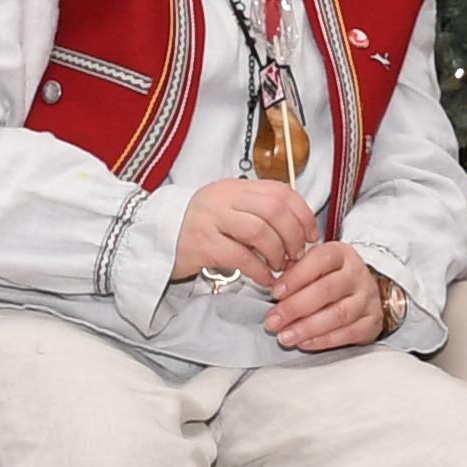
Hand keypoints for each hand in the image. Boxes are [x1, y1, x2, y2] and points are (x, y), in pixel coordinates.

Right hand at [173, 177, 316, 286]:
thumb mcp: (229, 210)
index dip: (302, 214)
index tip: (311, 236)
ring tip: (280, 267)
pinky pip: (241, 257)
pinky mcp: (201, 244)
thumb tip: (299, 228)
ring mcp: (210, 219)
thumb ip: (257, 212)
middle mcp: (223, 198)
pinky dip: (260, 271)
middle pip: (274, 210)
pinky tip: (265, 279)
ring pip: (260, 232)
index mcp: (235, 187)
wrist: (155, 238)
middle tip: (296, 255)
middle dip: (293, 236)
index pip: (281, 191)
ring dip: (278, 253)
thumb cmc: (199, 228)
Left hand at [264, 239, 390, 351]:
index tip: (274, 293)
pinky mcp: (371, 321)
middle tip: (273, 320)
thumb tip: (269, 285)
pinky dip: (324, 340)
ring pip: (338, 314)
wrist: (365, 292)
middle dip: (295, 307)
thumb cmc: (333, 277)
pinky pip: (348, 334)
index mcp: (341, 254)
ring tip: (285, 336)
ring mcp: (367, 299)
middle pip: (327, 290)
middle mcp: (357, 274)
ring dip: (307, 327)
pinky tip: (305, 343)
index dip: (296, 276)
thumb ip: (295, 271)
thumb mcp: (316, 265)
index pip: (320, 260)